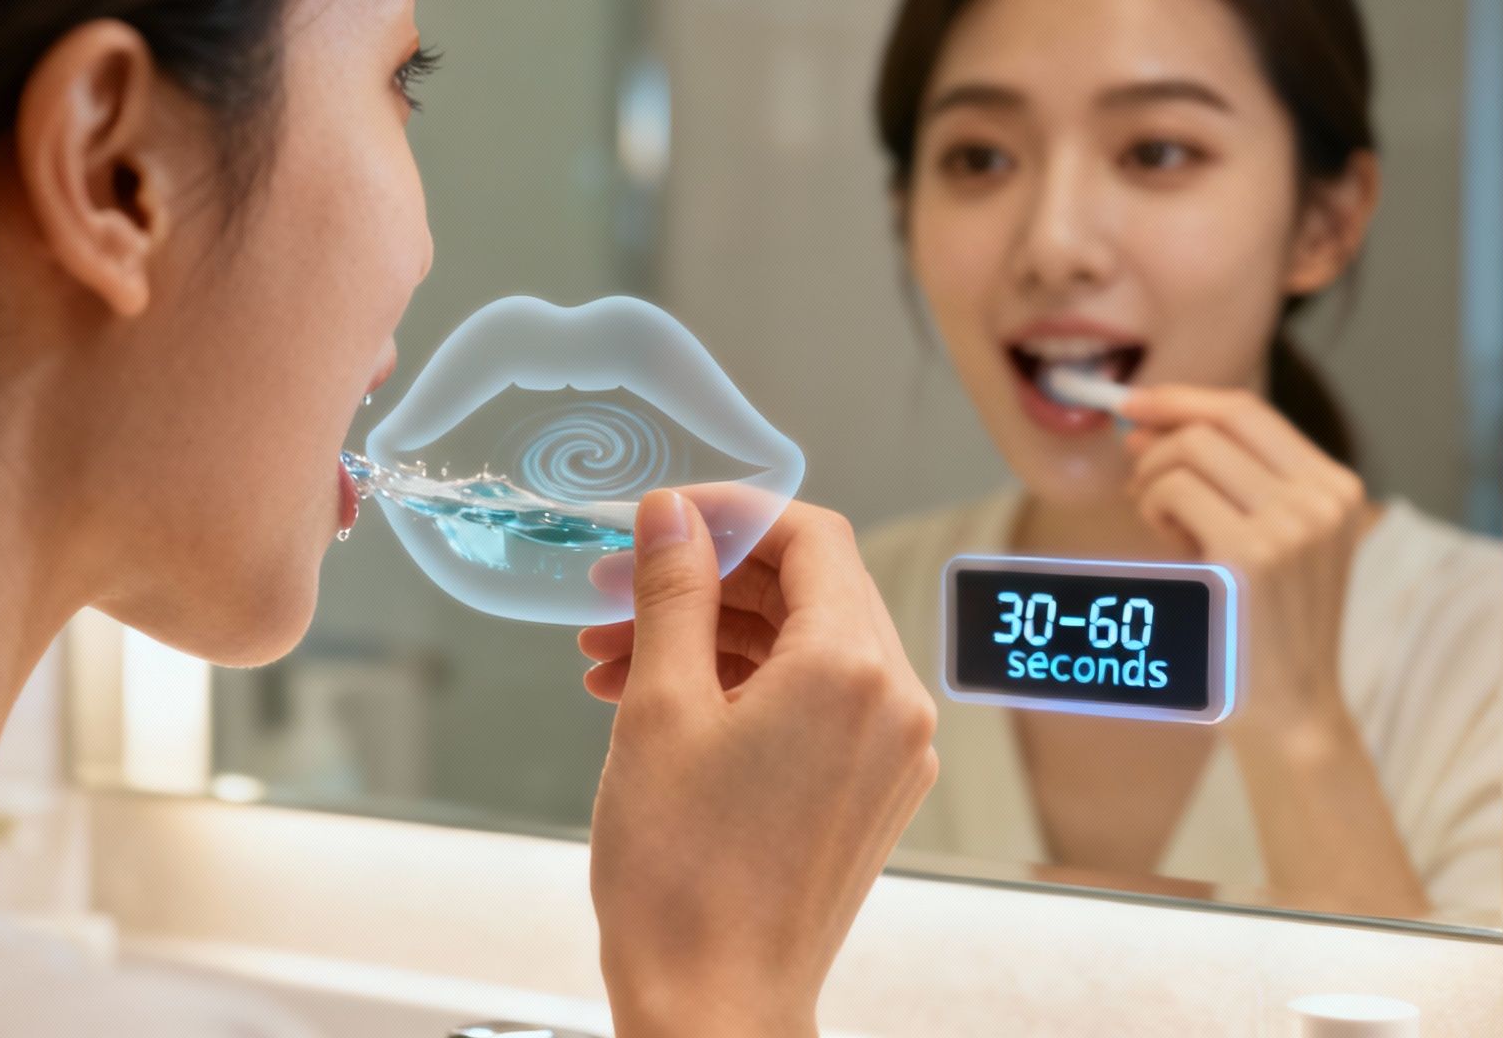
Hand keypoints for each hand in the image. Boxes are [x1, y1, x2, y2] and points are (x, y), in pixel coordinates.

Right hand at [582, 491, 937, 1037]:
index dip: (730, 514)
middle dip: (704, 580)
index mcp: (852, 669)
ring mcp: (889, 751)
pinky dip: (738, 685)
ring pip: (801, 646)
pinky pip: (811, 701)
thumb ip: (672, 591)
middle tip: (613, 592)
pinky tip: (654, 700)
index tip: (662, 521)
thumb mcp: (660, 706)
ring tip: (609, 659)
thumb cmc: (684, 877)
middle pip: (806, 588)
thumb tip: (673, 514)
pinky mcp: (869, 790)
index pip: (810, 535)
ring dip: (707, 635)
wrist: (714, 1004)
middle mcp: (893, 703)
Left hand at [1121, 385, 1370, 737]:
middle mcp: (1323, 498)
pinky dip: (1154, 508)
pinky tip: (1167, 545)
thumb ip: (1218, 481)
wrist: (1288, 710)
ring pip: (1190, 452)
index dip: (1184, 399)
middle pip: (1215, 422)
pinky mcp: (1251, 555)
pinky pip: (1175, 492)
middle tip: (1136, 480)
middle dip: (1160, 440)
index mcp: (1335, 487)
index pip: (1249, 410)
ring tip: (1160, 525)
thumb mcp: (1264, 539)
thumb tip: (1144, 428)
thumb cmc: (1261, 626)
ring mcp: (1292, 525)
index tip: (1137, 404)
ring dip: (1154, 481)